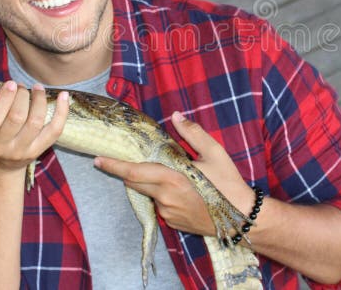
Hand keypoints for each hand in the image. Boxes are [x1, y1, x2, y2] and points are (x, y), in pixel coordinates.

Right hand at [0, 61, 69, 174]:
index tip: (10, 83)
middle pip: (16, 118)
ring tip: (37, 88)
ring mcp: (21, 150)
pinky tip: (64, 95)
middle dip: (22, 96)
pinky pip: (54, 130)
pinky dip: (62, 112)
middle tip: (21, 87)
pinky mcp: (37, 151)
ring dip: (39, 100)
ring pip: (35, 122)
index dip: (4, 99)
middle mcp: (1, 146)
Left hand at [95, 112, 254, 236]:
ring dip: (151, 183)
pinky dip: (163, 195)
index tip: (98, 159)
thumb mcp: (215, 153)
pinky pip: (160, 205)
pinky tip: (181, 190)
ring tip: (171, 174)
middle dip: (129, 172)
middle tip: (126, 159)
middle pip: (136, 184)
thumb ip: (192, 133)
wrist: (242, 218)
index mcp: (172, 180)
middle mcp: (165, 199)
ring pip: (149, 194)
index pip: (134, 173)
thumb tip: (176, 116)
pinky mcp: (173, 223)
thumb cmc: (229, 183)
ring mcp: (168, 214)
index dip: (114, 166)